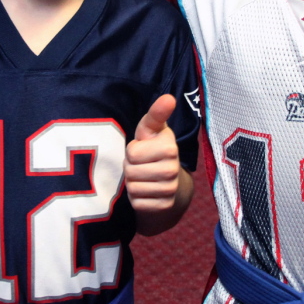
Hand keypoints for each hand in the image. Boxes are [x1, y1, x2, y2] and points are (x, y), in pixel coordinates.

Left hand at [125, 94, 182, 214]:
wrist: (169, 183)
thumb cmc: (154, 150)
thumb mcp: (151, 131)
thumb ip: (156, 114)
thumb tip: (169, 97)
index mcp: (170, 147)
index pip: (132, 153)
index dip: (132, 151)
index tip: (142, 149)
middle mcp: (173, 169)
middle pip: (131, 171)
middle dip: (130, 168)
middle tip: (141, 165)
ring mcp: (170, 189)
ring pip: (133, 188)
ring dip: (133, 184)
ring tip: (143, 178)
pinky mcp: (164, 206)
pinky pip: (138, 203)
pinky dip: (136, 198)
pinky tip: (145, 192)